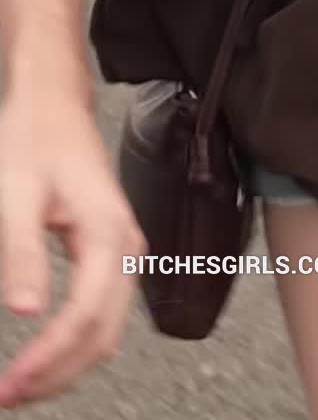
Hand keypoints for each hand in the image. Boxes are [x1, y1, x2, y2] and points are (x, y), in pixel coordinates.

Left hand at [0, 77, 142, 407]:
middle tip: (10, 397)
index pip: (84, 317)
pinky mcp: (111, 253)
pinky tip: (44, 355)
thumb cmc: (35, 142)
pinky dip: (75, 344)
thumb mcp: (16, 195)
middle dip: (58, 375)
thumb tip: (24, 310)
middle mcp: (125, 246)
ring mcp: (123, 251)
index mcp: (107, 233)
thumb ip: (21, 253)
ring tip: (21, 385)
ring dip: (66, 365)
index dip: (47, 360)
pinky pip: (102, 314)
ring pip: (106, 330)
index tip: (10, 385)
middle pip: (102, 335)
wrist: (54, 108)